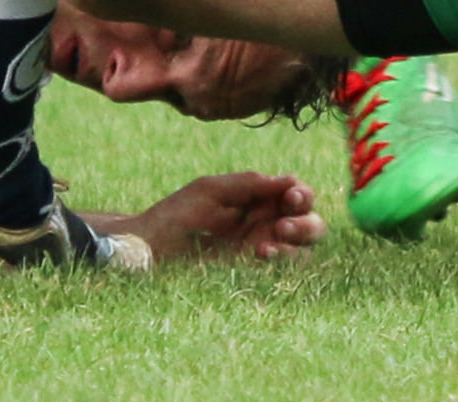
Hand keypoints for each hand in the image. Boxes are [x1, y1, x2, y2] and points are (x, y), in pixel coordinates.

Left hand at [93, 171, 325, 264]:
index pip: (298, 195)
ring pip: (302, 251)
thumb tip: (289, 180)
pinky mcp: (251, 276)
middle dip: (305, 223)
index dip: (302, 194)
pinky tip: (259, 255)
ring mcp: (261, 252)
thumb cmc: (175, 216)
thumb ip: (248, 184)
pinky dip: (279, 263)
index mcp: (260, 200)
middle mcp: (266, 225)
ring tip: (267, 246)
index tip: (291, 196)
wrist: (147, 251)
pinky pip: (282, 273)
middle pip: (310, 224)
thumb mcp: (210, 191)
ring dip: (295, 246)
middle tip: (282, 225)